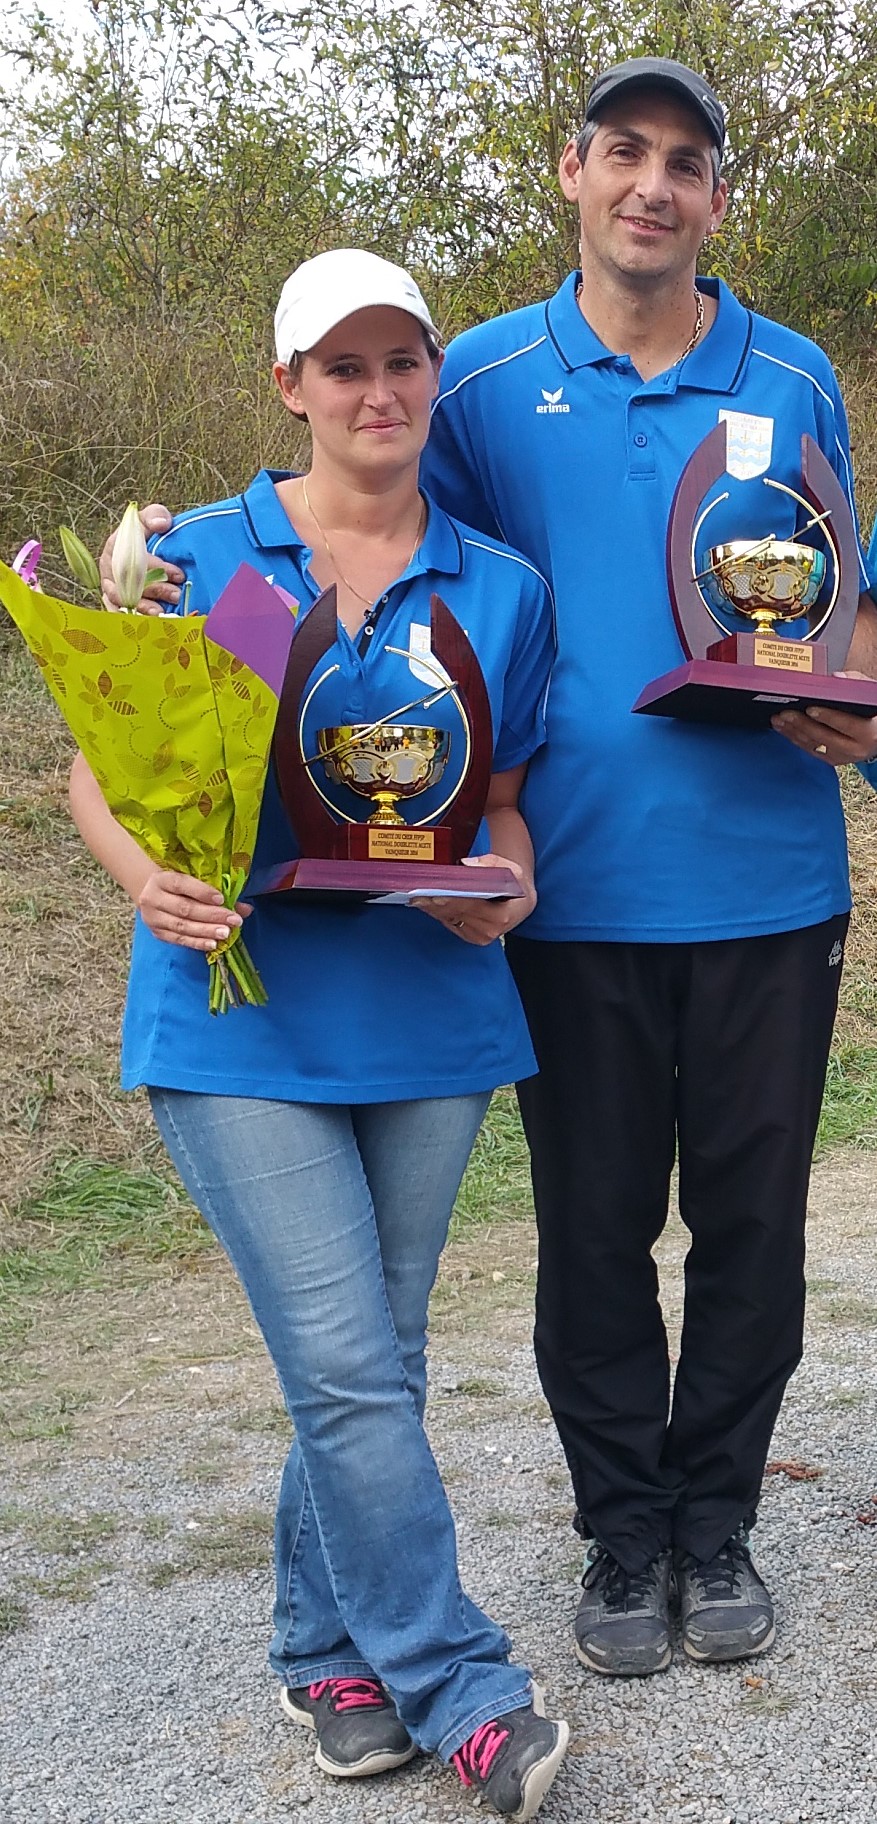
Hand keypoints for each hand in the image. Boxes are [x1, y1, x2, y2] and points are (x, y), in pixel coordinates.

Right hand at [100, 504, 182, 613]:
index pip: (134, 557)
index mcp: (114, 547)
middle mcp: (109, 570)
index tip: (179, 574)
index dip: (157, 567)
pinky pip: (122, 616)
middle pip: (127, 583)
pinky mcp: (116, 606)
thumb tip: (162, 524)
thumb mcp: (151, 518)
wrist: (143, 552)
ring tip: (163, 613)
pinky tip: (153, 624)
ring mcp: (111, 590)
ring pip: (122, 602)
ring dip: (144, 608)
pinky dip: (136, 620)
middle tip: (177, 595)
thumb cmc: (147, 534)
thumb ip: (156, 515)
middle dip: (154, 590)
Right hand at [138, 870, 252, 950]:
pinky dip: (197, 943)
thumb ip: (216, 892)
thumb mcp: (192, 881)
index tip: (222, 898)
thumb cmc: (178, 886)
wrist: (151, 894)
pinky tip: (213, 944)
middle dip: (212, 915)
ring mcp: (153, 918)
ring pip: (182, 926)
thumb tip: (246, 909)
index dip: (202, 891)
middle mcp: (153, 898)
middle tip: (233, 920)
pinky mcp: (158, 933)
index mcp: (161, 879)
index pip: (181, 884)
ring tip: (226, 932)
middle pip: (184, 908)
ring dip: (207, 931)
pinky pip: (179, 940)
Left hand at [415, 854, 535, 944]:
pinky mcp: (471, 937)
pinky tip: (425, 903)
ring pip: (449, 919)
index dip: (450, 898)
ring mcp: (479, 937)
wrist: (521, 901)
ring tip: (416, 897)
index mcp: (501, 916)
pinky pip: (449, 923)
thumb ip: (489, 864)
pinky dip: (436, 912)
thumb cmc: (515, 883)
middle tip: (416, 893)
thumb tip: (465, 864)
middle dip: (435, 902)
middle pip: (455, 913)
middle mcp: (489, 930)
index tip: (433, 892)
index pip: (470, 905)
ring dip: (431, 908)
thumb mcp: (511, 869)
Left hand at [772, 681, 876, 765]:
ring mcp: (842, 757)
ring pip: (813, 746)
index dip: (826, 716)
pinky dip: (796, 739)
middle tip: (785, 713)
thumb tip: (836, 678)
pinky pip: (810, 751)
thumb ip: (856, 684)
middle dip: (802, 724)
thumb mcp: (870, 695)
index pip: (845, 724)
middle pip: (823, 737)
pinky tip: (784, 729)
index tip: (809, 708)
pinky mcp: (832, 760)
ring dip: (793, 732)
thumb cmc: (873, 713)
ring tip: (778, 720)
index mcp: (869, 733)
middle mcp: (855, 748)